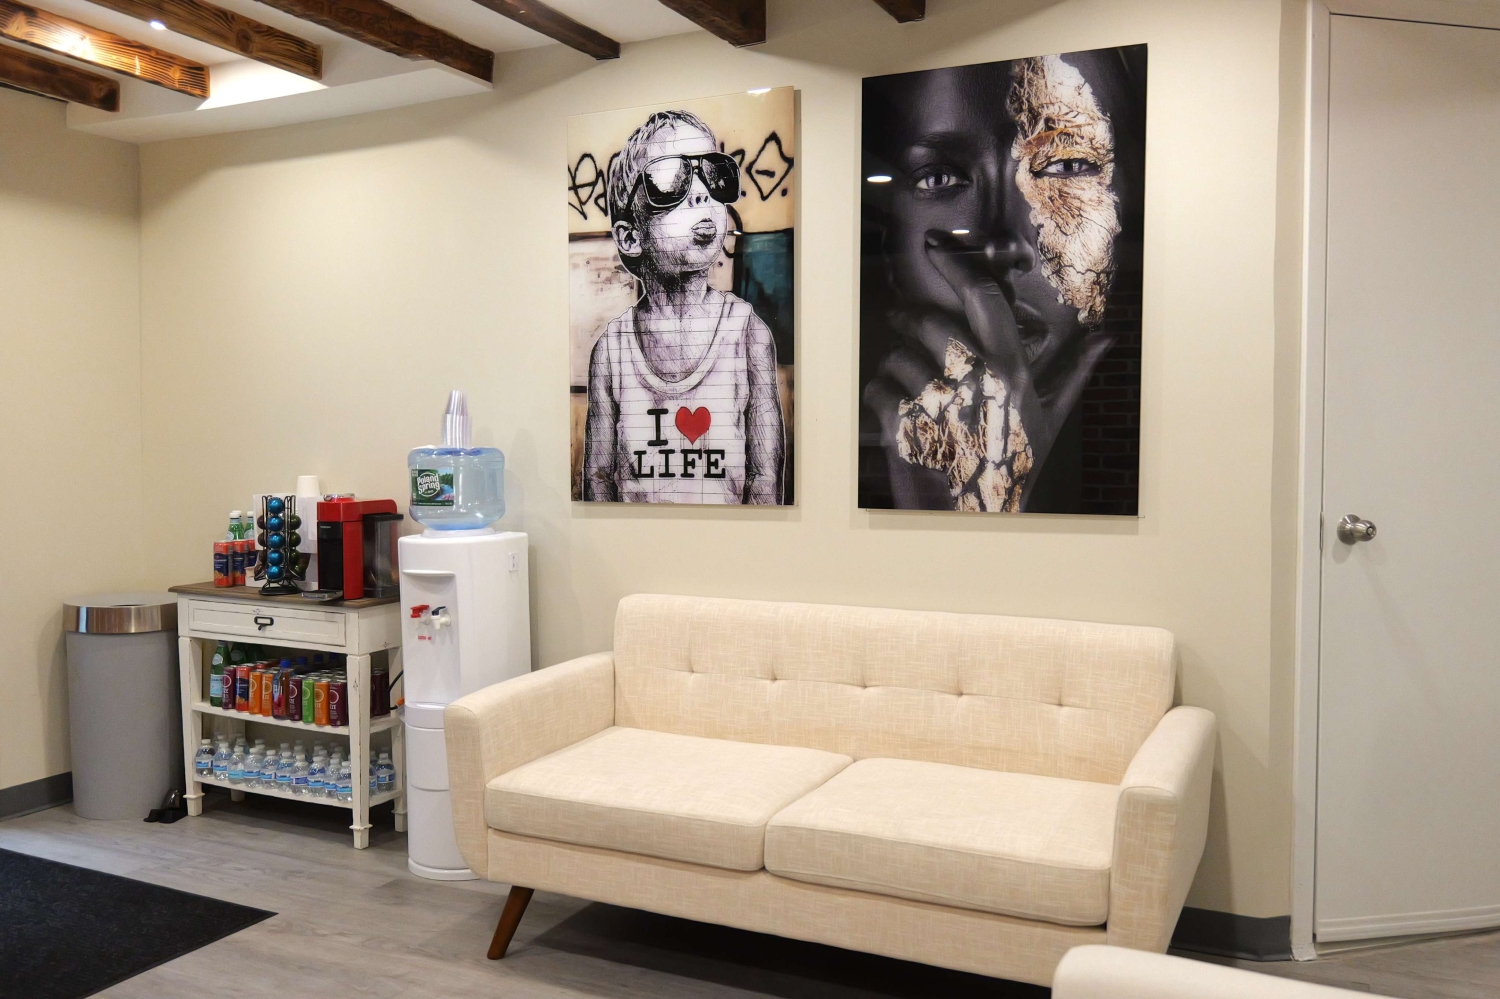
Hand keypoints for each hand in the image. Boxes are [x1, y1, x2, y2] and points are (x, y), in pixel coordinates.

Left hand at [863, 230, 1112, 509]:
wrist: (980, 516)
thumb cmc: (1017, 461)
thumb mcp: (1051, 416)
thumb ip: (1074, 372)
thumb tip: (1106, 338)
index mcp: (1009, 369)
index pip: (982, 299)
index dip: (955, 265)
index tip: (934, 246)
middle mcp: (975, 380)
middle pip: (927, 323)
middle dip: (909, 321)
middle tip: (905, 324)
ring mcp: (938, 403)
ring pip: (896, 357)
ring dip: (895, 368)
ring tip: (910, 387)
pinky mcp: (905, 427)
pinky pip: (876, 390)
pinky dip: (877, 399)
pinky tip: (894, 414)